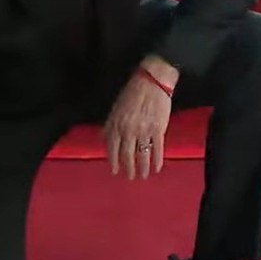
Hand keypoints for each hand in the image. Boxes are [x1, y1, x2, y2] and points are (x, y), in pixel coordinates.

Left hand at [103, 56, 177, 179]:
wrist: (152, 82)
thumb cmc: (132, 92)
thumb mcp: (115, 107)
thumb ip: (109, 125)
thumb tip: (102, 138)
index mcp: (116, 124)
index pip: (113, 147)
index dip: (113, 161)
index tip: (114, 171)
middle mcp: (129, 130)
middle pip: (127, 154)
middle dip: (128, 168)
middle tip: (130, 177)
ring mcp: (144, 131)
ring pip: (142, 154)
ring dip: (142, 167)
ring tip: (143, 176)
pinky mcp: (158, 129)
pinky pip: (157, 149)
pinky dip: (157, 160)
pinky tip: (156, 168)